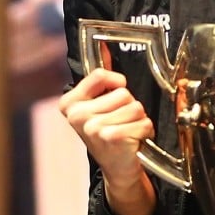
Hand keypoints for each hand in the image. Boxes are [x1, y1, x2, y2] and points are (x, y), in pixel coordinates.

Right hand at [59, 67, 155, 214]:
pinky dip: (145, 130)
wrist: (116, 167)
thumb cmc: (109, 133)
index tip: (117, 92)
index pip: (100, 75)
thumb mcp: (98, 105)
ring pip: (135, 106)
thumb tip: (104, 47)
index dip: (117, 82)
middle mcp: (77, 115)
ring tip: (128, 130)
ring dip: (138, 119)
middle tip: (121, 121)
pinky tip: (134, 140)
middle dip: (129, 105)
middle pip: (123, 92)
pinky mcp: (111, 137)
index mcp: (70, 103)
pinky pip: (143, 122)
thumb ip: (102, 81)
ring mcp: (93, 127)